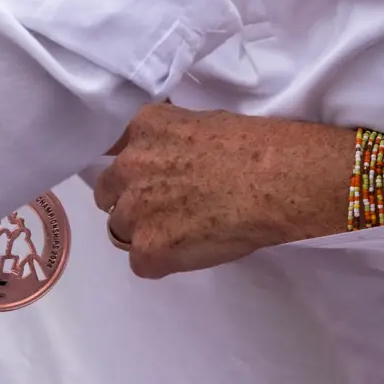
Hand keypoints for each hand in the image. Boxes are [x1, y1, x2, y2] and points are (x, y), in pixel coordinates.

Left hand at [93, 104, 320, 277]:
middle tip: (167, 208)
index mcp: (144, 127)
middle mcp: (128, 165)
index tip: (149, 180)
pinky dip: (162, 261)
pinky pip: (140, 262)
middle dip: (132, 200)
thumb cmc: (255, 145)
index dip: (134, 171)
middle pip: (109, 193)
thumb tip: (174, 157)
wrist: (274, 179)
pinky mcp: (148, 248)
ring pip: (121, 229)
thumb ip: (172, 139)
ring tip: (183, 231)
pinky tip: (190, 251)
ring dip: (145, 231)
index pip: (116, 153)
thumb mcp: (204, 120)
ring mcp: (134, 208)